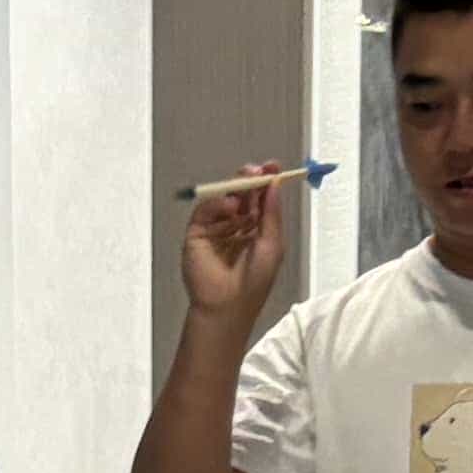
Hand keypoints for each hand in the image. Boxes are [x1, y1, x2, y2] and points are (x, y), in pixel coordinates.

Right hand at [178, 177, 288, 325]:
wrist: (227, 305)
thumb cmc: (253, 282)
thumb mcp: (272, 244)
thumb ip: (272, 213)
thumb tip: (275, 184)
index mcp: (256, 228)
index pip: (260, 198)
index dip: (266, 181)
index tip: (273, 167)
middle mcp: (236, 225)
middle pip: (241, 194)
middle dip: (249, 180)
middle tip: (256, 170)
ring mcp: (216, 228)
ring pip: (224, 198)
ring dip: (235, 191)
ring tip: (244, 192)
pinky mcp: (197, 232)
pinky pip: (206, 210)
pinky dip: (217, 204)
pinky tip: (230, 208)